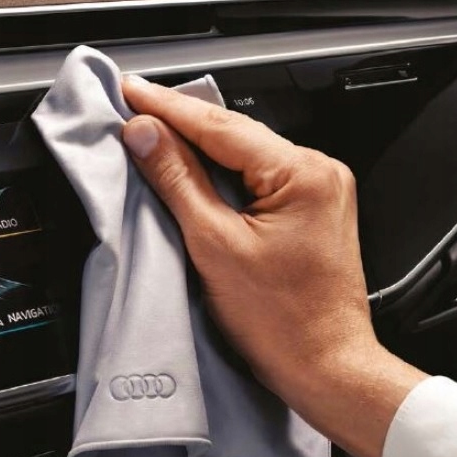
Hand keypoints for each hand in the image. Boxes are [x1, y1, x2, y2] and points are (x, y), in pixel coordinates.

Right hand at [120, 75, 426, 456]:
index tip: (130, 90)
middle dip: (180, 120)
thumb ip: (177, 181)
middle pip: (235, 133)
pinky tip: (192, 168)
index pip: (219, 125)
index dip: (166, 106)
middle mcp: (318, 172)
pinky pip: (259, 176)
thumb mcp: (215, 245)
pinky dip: (222, 172)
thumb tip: (146, 135)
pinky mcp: (312, 210)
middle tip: (132, 104)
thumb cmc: (284, 323)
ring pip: (246, 153)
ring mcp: (320, 190)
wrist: (326, 367)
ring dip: (199, 145)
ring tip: (152, 131)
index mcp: (302, 173)